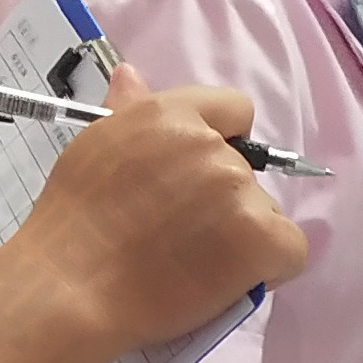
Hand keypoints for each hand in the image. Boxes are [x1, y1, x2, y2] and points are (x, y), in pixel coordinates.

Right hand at [19, 65, 308, 351]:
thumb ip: (126, 112)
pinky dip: (270, 269)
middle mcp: (211, 145)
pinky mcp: (259, 238)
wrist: (71, 288)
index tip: (195, 181)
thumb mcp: (94, 148)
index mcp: (171, 114)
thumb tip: (132, 74)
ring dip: (242, 235)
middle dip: (223, 199)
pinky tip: (229, 283)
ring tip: (194, 265)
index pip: (233, 110)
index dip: (222, 143)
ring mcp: (238, 190)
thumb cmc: (72, 224)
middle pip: (245, 170)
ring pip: (265, 211)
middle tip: (181, 235)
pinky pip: (291, 250)